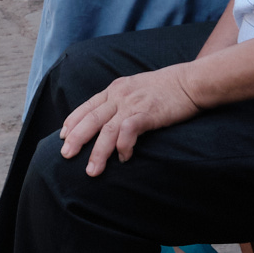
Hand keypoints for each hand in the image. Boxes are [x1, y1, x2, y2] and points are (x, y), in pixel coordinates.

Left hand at [57, 64, 201, 175]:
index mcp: (115, 89)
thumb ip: (122, 100)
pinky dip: (123, 147)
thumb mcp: (137, 88)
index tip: (63, 136)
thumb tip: (111, 118)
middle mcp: (119, 95)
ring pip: (106, 130)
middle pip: (90, 118)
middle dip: (76, 138)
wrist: (191, 82)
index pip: (87, 106)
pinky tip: (123, 158)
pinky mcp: (147, 113)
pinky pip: (128, 131)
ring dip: (97, 152)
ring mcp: (132, 104)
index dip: (73, 121)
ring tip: (91, 171)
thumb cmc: (167, 88)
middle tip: (65, 155)